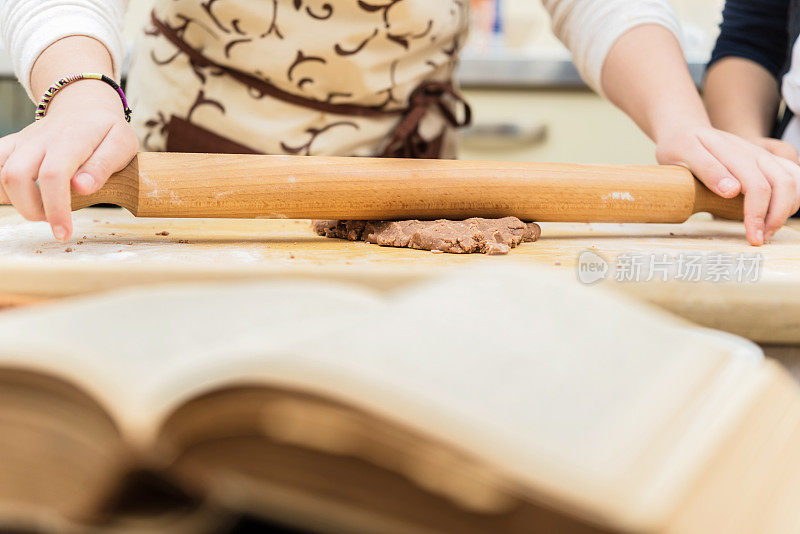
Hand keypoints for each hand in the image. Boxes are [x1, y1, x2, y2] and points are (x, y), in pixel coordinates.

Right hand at [0, 81, 137, 240]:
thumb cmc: (106, 131)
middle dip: (31, 209)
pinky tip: (19, 198)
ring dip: (15, 200)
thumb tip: (82, 187)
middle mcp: (40, 139)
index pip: (53, 175)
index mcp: (71, 139)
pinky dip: (0, 187)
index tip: (64, 233)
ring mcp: (23, 141)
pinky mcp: (13, 145)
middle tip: (55, 222)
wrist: (85, 108)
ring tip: (42, 210)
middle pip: (16, 175)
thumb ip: (104, 165)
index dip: (55, 208)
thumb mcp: (122, 144)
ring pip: (0, 172)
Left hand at [656, 126, 799, 244]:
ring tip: (767, 231)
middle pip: (784, 184)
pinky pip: (792, 176)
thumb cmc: (681, 145)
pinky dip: (792, 197)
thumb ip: (707, 169)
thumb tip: (732, 191)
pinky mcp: (766, 161)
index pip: (758, 187)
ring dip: (788, 208)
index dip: (758, 215)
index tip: (753, 238)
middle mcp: (755, 153)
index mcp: (735, 153)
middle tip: (759, 240)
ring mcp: (763, 156)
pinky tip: (774, 216)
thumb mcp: (683, 152)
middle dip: (777, 217)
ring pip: (793, 181)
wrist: (685, 130)